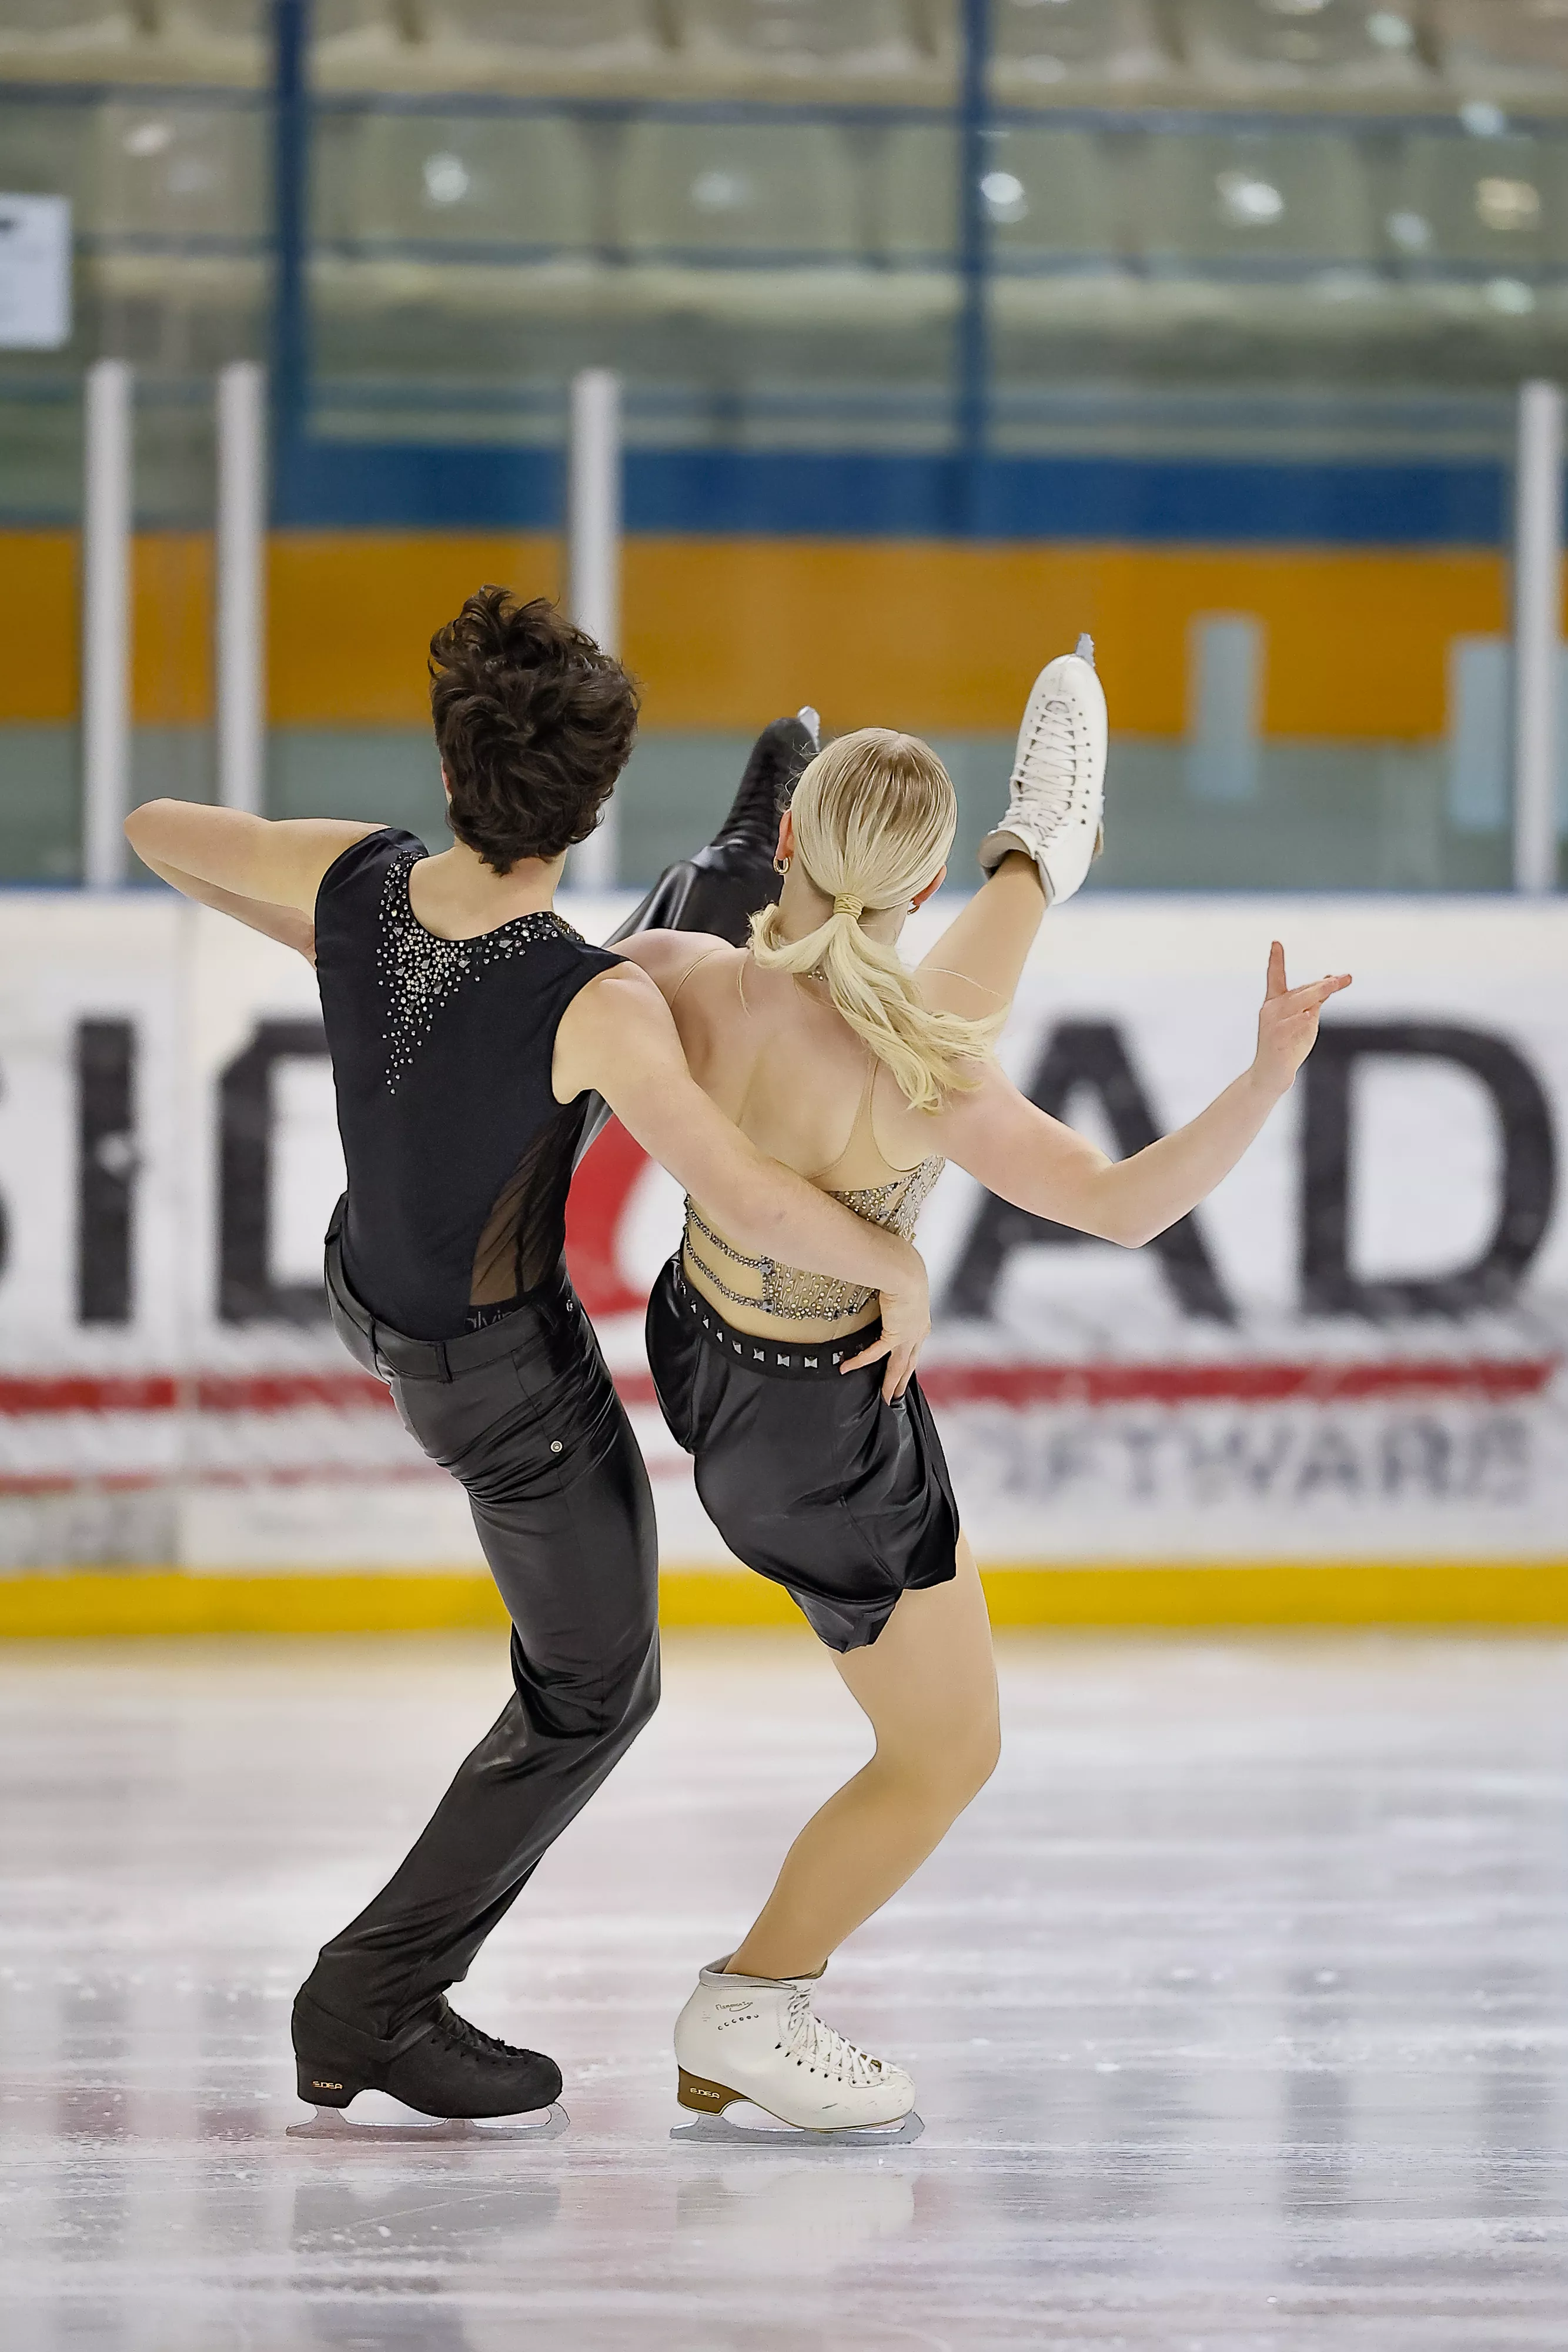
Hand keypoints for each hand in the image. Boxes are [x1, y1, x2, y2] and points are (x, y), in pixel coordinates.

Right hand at [841, 1244, 930, 1402]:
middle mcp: (918, 1330)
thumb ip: (888, 1290)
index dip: (909, 1359)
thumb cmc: (902, 1268)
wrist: (905, 1269)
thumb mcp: (898, 1282)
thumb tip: (875, 1284)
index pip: (914, 1345)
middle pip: (910, 1362)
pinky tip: (846, 1367)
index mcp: (920, 1319)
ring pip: (900, 1366)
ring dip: (892, 1383)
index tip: (905, 1371)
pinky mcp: (896, 1335)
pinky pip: (875, 1353)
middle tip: (897, 1396)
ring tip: (885, 1399)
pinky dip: (860, 1361)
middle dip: (903, 1380)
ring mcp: (910, 1336)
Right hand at [1253, 941, 1350, 1095]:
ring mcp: (1273, 1023)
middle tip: (1345, 977)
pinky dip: (1305, 1018)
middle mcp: (1271, 1010)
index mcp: (1274, 1003)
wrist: (1271, 1075)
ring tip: (1339, 981)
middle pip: (1301, 991)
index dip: (1276, 960)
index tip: (1276, 943)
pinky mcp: (1277, 1037)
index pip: (1275, 978)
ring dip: (1321, 991)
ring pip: (1301, 1002)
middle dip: (1325, 984)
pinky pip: (1296, 1022)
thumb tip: (1332, 977)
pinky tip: (1309, 1017)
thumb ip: (1315, 1000)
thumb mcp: (1304, 1019)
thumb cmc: (1288, 1046)